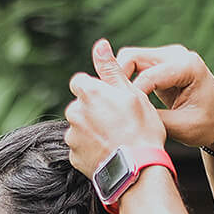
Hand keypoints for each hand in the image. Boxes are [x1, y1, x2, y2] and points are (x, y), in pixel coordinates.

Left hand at [65, 39, 167, 180]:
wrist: (138, 169)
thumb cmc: (140, 129)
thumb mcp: (132, 93)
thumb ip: (111, 69)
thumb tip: (100, 44)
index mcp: (88, 93)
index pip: (81, 81)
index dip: (97, 90)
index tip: (111, 100)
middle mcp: (74, 112)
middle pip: (80, 106)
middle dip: (94, 111)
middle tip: (118, 122)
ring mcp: (72, 136)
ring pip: (80, 127)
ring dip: (92, 130)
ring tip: (115, 140)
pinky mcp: (74, 156)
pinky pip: (81, 148)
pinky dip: (92, 149)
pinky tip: (109, 152)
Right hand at [115, 44, 213, 152]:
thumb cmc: (209, 125)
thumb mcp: (182, 127)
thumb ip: (153, 119)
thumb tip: (123, 115)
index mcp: (188, 66)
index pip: (148, 75)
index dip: (131, 95)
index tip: (122, 115)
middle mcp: (177, 54)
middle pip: (131, 56)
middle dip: (118, 79)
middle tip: (111, 105)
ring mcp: (167, 57)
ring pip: (129, 59)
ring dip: (120, 79)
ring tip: (117, 104)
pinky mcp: (160, 64)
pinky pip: (134, 67)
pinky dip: (126, 81)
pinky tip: (124, 101)